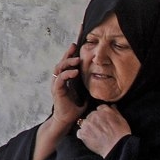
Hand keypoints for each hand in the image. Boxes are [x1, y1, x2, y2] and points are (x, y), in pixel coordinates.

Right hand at [32, 44, 82, 159]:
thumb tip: (103, 77)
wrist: (67, 119)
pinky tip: (75, 72)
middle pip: (62, 61)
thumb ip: (89, 83)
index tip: (76, 40)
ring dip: (68, 62)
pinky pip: (60, 79)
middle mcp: (60, 78)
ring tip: (76, 60)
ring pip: (59, 68)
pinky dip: (67, 74)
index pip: (69, 61)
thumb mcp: (85, 91)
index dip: (72, 51)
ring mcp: (57, 83)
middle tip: (74, 44)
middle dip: (68, 52)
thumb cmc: (75, 106)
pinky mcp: (56, 90)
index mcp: (67, 77)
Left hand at [75, 105, 131, 157]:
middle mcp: (94, 115)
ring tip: (94, 134)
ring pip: (84, 123)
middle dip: (94, 121)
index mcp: (104, 111)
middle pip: (91, 115)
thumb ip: (115, 112)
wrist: (117, 147)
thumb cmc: (122, 134)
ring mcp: (87, 124)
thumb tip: (112, 106)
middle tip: (99, 129)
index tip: (103, 120)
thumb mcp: (122, 120)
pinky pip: (79, 132)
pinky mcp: (83, 133)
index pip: (99, 108)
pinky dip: (83, 135)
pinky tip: (89, 139)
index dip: (101, 115)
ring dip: (88, 127)